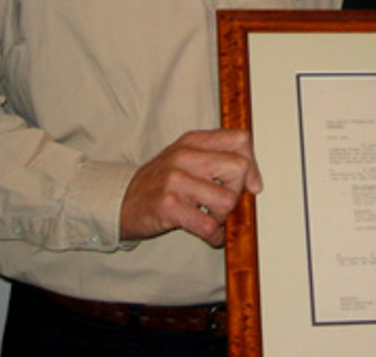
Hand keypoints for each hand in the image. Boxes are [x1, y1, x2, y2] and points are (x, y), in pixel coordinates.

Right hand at [119, 129, 262, 246]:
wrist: (120, 202)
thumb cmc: (160, 182)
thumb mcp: (185, 159)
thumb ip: (217, 159)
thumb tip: (255, 181)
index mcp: (193, 141)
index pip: (240, 140)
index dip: (252, 164)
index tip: (251, 183)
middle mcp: (185, 155)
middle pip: (239, 168)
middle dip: (239, 192)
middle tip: (226, 203)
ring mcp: (176, 179)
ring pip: (227, 200)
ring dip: (224, 217)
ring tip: (213, 218)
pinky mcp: (169, 205)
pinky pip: (208, 225)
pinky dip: (214, 235)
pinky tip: (209, 234)